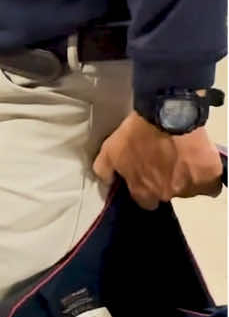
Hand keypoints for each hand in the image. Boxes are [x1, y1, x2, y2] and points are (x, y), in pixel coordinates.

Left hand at [93, 112, 223, 209]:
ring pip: (189, 190)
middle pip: (167, 194)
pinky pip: (211, 185)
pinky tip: (202, 164)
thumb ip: (104, 169)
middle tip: (166, 161)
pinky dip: (207, 177)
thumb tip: (106, 181)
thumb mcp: (110, 149)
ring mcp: (188, 188)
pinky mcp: (208, 177)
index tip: (148, 174)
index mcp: (142, 190)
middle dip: (166, 182)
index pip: (144, 202)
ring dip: (186, 177)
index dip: (146, 188)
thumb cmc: (138, 131)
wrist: (167, 114)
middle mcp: (165, 194)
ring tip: (183, 156)